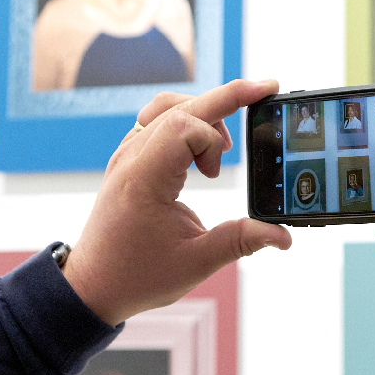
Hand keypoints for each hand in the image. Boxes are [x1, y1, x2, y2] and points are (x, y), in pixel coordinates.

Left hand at [62, 80, 292, 325]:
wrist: (92, 285)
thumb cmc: (137, 275)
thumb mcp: (195, 263)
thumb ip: (240, 241)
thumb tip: (282, 236)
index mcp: (144, 179)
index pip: (184, 125)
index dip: (215, 138)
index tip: (221, 171)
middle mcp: (131, 159)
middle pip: (180, 106)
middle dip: (227, 97)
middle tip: (264, 90)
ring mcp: (126, 156)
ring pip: (166, 107)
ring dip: (202, 114)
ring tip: (223, 149)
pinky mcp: (128, 160)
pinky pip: (156, 121)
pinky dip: (186, 124)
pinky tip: (201, 152)